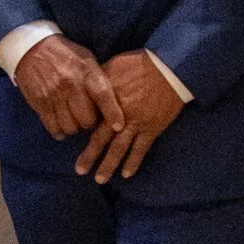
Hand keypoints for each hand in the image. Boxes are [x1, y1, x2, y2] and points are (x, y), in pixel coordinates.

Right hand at [14, 33, 125, 142]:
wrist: (33, 47)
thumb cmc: (66, 55)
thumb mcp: (87, 59)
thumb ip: (99, 79)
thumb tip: (116, 102)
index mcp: (86, 71)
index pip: (103, 95)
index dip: (112, 113)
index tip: (118, 126)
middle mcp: (71, 84)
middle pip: (87, 119)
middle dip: (90, 122)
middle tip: (88, 116)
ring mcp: (54, 95)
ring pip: (70, 127)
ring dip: (74, 127)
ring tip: (74, 119)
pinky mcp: (40, 103)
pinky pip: (53, 127)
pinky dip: (59, 131)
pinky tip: (61, 124)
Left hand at [76, 52, 184, 182]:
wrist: (169, 67)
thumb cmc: (140, 63)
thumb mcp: (113, 65)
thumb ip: (99, 79)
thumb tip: (86, 87)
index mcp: (107, 99)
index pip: (90, 118)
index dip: (81, 130)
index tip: (73, 141)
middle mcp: (118, 115)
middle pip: (100, 139)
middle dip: (89, 156)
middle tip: (79, 170)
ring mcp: (135, 124)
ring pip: (119, 149)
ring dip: (108, 165)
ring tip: (100, 179)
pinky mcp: (151, 129)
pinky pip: (140, 149)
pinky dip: (133, 162)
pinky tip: (126, 174)